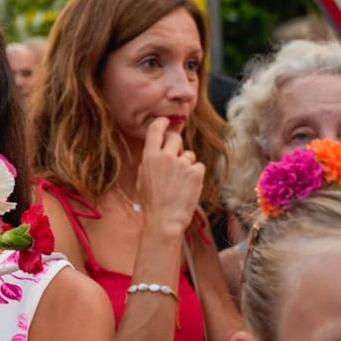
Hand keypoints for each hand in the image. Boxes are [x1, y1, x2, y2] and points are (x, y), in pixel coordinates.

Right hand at [136, 117, 204, 236]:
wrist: (165, 219)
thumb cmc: (152, 202)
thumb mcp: (142, 179)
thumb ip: (149, 162)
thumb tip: (157, 150)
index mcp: (149, 157)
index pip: (155, 131)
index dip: (161, 123)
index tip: (165, 121)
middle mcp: (165, 157)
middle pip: (175, 138)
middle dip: (176, 144)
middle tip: (176, 156)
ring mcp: (182, 164)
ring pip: (188, 154)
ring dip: (186, 164)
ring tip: (180, 182)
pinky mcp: (196, 172)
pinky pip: (198, 166)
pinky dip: (195, 175)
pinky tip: (188, 187)